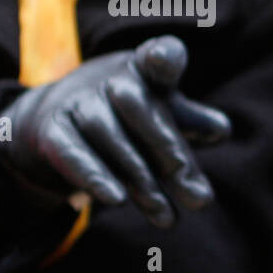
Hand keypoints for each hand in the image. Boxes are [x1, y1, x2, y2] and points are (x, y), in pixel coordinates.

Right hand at [0, 35, 230, 227]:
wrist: (58, 124)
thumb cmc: (134, 116)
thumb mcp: (169, 115)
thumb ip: (198, 124)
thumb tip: (220, 130)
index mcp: (148, 69)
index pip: (159, 54)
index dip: (162, 55)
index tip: (162, 59)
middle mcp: (112, 78)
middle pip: (138, 104)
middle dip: (168, 148)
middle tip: (197, 196)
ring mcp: (78, 101)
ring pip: (111, 136)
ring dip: (142, 180)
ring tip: (167, 218)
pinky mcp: (52, 130)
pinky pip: (73, 152)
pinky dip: (94, 175)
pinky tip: (116, 200)